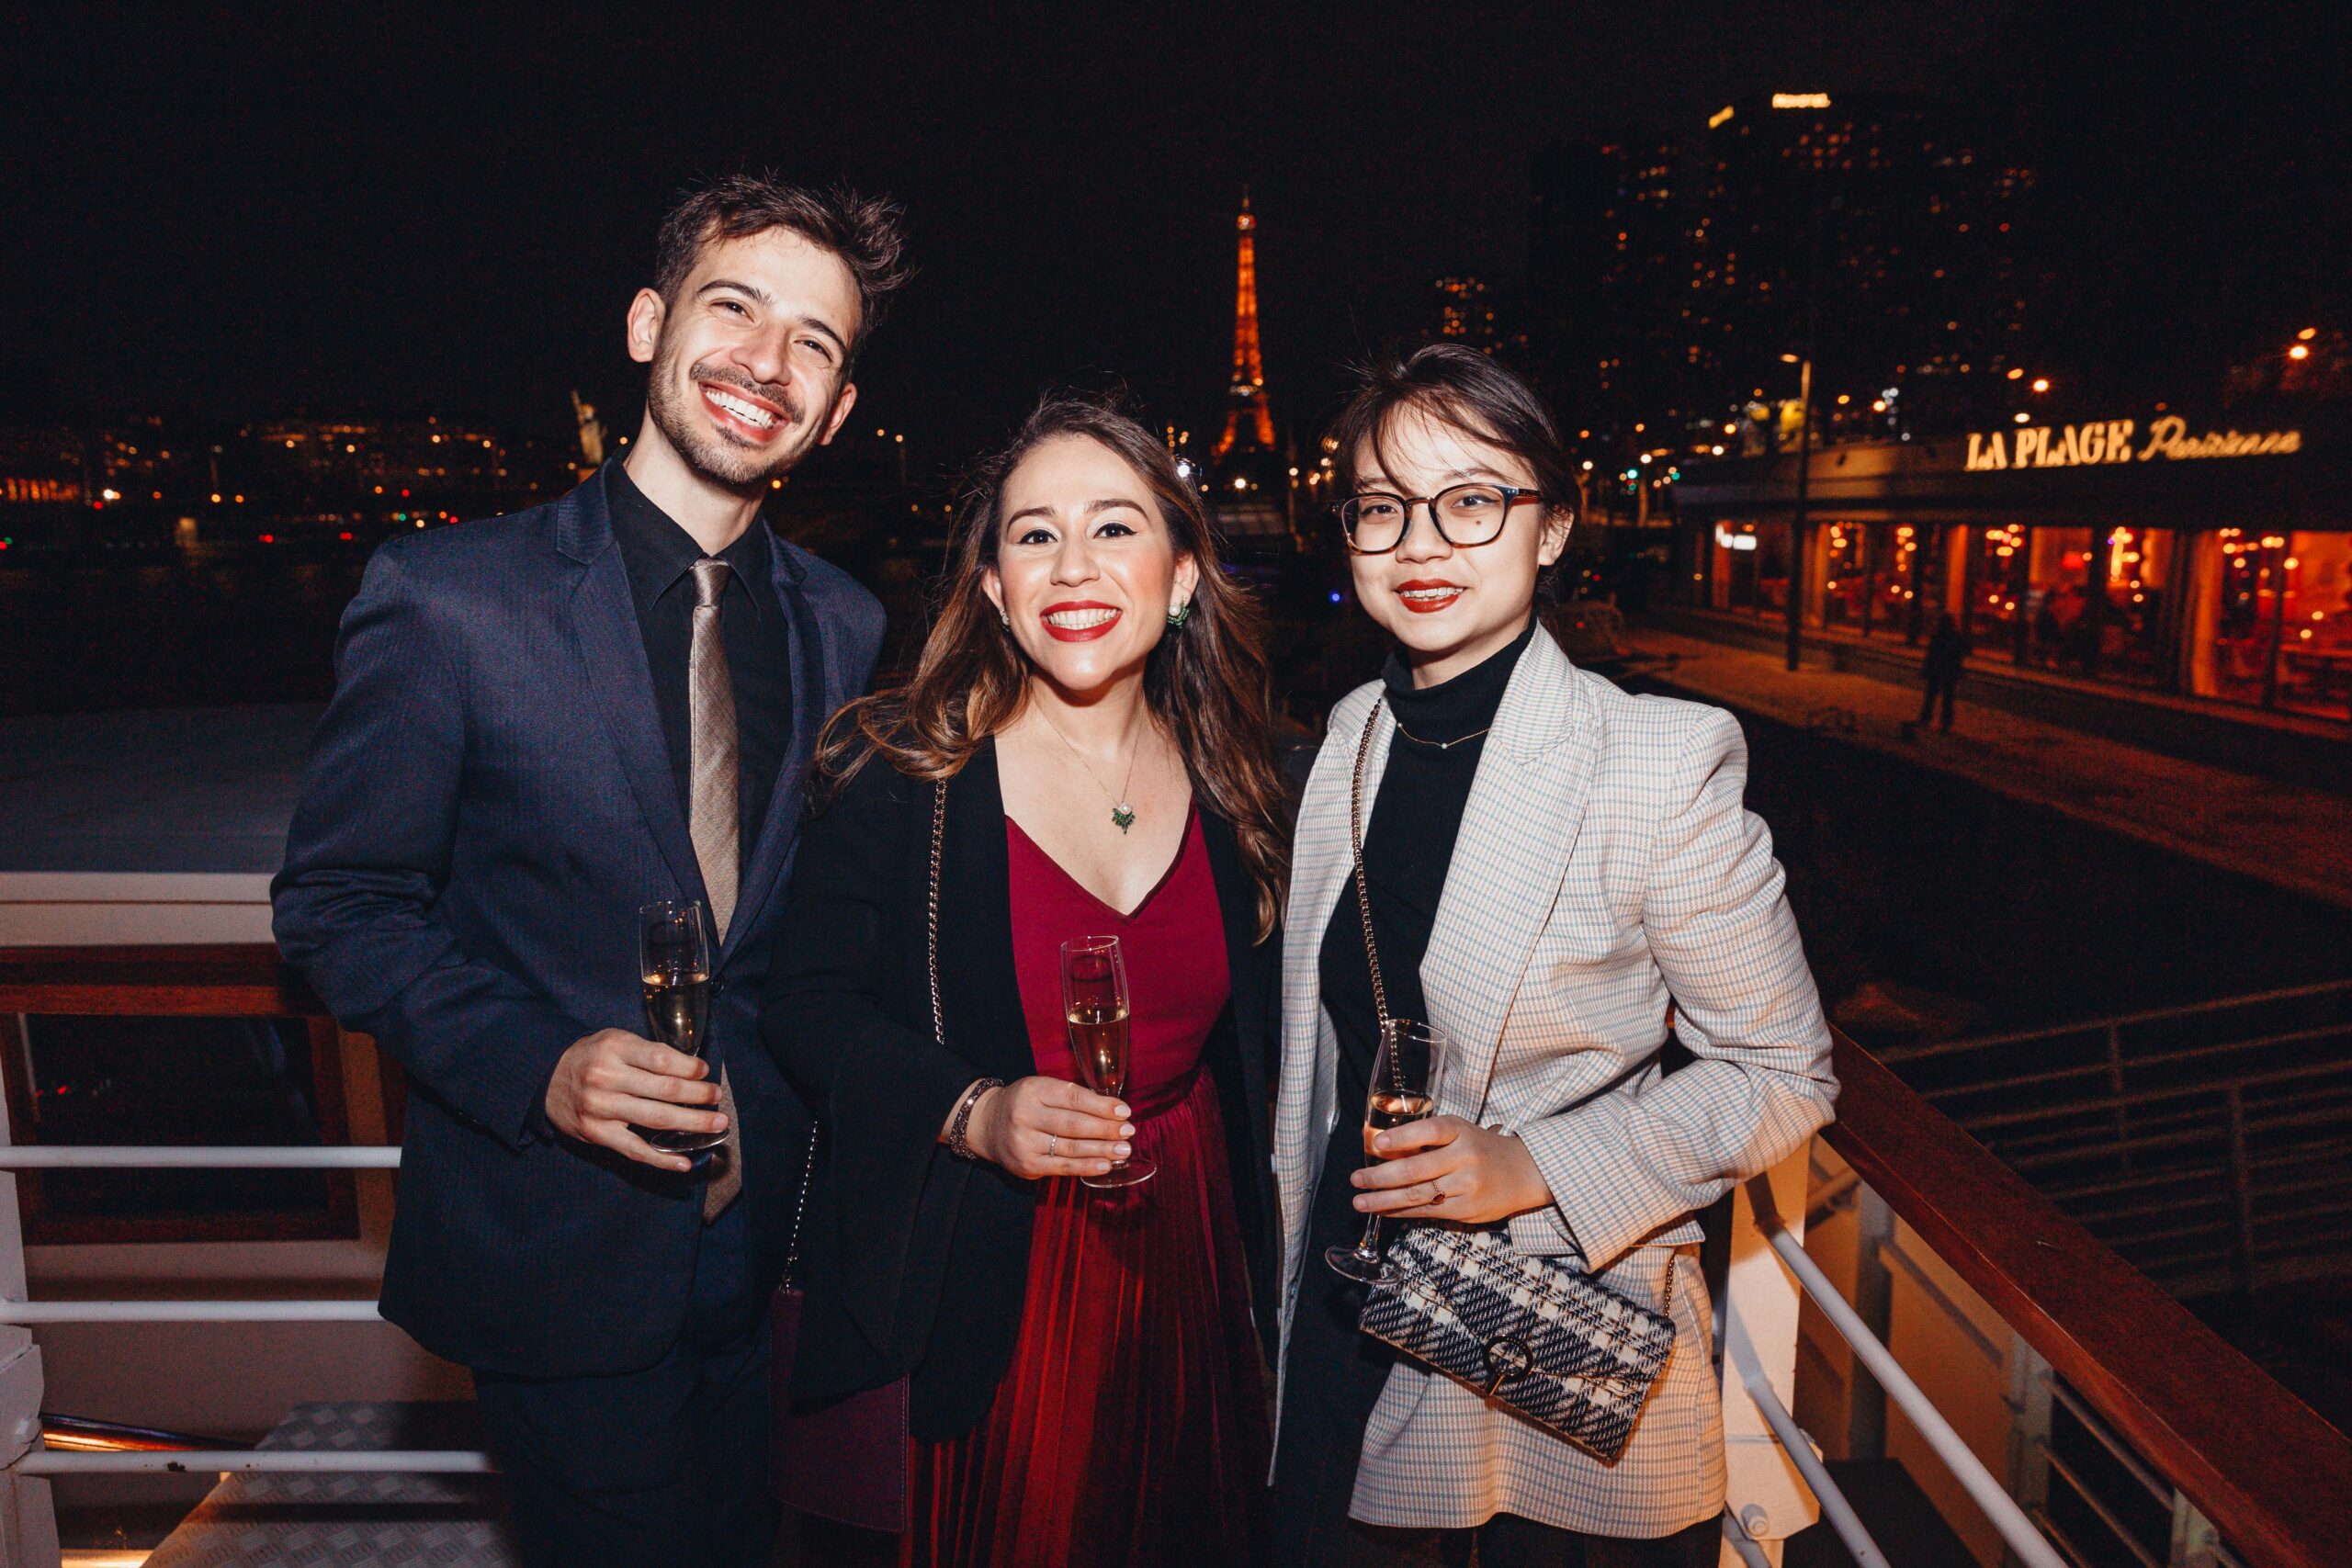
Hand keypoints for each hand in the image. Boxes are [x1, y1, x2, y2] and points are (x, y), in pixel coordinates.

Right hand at [544, 1029, 724, 1173]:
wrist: (547, 1081)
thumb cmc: (591, 1058)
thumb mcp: (615, 1040)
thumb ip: (647, 1051)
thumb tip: (691, 1068)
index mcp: (615, 1048)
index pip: (661, 1059)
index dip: (690, 1067)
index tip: (705, 1072)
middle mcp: (607, 1077)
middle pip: (665, 1089)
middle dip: (699, 1095)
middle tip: (718, 1098)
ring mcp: (601, 1108)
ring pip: (656, 1118)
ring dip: (692, 1123)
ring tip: (717, 1124)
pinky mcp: (598, 1134)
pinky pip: (635, 1150)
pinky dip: (662, 1159)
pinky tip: (684, 1163)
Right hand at [964, 1076, 1133, 1180]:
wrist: (986, 1125)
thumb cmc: (1024, 1104)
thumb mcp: (1042, 1089)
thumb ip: (1071, 1096)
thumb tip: (1113, 1110)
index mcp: (1033, 1090)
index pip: (1072, 1098)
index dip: (1101, 1106)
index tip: (1124, 1111)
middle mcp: (1025, 1116)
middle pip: (1073, 1124)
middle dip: (1105, 1129)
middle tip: (1129, 1131)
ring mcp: (1024, 1143)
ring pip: (1070, 1148)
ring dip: (1101, 1150)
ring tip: (1123, 1150)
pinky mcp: (1027, 1165)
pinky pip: (1063, 1167)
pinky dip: (1086, 1167)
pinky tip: (1105, 1165)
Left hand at [1351, 1115, 1552, 1225]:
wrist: (1523, 1173)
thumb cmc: (1481, 1148)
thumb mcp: (1460, 1133)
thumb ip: (1427, 1139)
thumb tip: (1382, 1148)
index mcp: (1461, 1132)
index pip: (1431, 1132)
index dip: (1403, 1137)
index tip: (1378, 1144)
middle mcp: (1465, 1158)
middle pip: (1417, 1169)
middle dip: (1381, 1176)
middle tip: (1356, 1179)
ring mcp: (1467, 1186)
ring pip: (1418, 1195)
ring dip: (1384, 1200)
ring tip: (1360, 1202)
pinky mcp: (1466, 1210)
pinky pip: (1427, 1211)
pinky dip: (1401, 1211)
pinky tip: (1383, 1209)